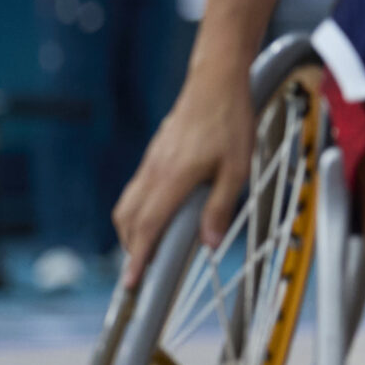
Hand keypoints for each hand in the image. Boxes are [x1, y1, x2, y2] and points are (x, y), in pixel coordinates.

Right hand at [112, 69, 254, 285]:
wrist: (215, 82)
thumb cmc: (230, 121)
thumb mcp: (237, 167)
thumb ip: (221, 206)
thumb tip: (209, 244)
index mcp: (173, 179)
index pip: (148, 227)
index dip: (138, 258)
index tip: (132, 282)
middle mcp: (154, 173)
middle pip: (129, 220)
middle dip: (131, 250)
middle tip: (142, 273)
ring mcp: (151, 163)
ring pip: (128, 205)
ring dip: (132, 231)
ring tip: (146, 251)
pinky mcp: (154, 156)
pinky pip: (135, 191)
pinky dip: (136, 212)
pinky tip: (154, 217)